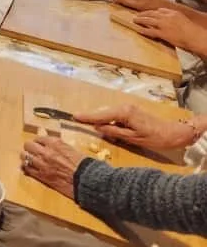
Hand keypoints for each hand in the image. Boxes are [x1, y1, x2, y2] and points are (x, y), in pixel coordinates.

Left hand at [21, 136, 85, 199]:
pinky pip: (27, 169)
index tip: (39, 144)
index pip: (39, 138)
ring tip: (29, 159)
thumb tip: (50, 142)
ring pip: (24, 156)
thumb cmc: (82, 165)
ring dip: (27, 157)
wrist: (84, 180)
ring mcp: (41, 164)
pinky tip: (29, 168)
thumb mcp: (71, 149)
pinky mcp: (41, 176)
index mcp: (54, 143)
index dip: (39, 142)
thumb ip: (58, 145)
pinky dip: (27, 168)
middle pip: (28, 145)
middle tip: (32, 151)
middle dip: (30, 147)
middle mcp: (45, 151)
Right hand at [74, 102, 195, 150]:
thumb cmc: (154, 137)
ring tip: (90, 125)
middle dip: (92, 118)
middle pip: (103, 113)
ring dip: (101, 121)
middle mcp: (124, 107)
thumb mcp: (132, 139)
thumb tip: (98, 128)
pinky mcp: (131, 112)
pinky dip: (109, 121)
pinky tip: (107, 127)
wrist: (173, 133)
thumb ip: (114, 132)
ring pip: (109, 115)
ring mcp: (128, 108)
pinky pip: (115, 116)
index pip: (101, 116)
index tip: (74, 116)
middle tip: (77, 121)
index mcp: (123, 113)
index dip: (87, 117)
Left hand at [133, 7, 204, 52]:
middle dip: (143, 14)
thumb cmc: (191, 30)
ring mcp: (164, 25)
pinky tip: (138, 30)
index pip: (159, 10)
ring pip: (148, 20)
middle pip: (151, 13)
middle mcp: (167, 17)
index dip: (151, 11)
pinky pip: (150, 31)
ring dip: (140, 20)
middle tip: (137, 15)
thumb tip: (167, 17)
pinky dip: (143, 30)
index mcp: (172, 13)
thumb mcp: (182, 19)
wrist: (195, 36)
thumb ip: (174, 17)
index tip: (146, 12)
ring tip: (134, 20)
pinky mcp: (163, 34)